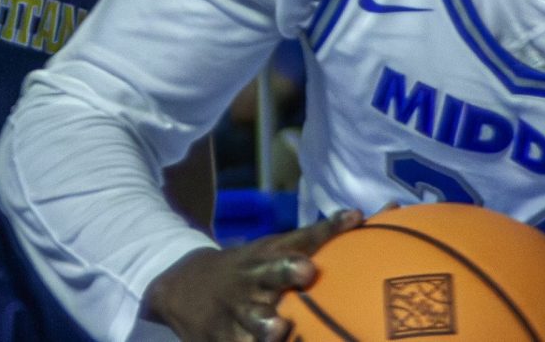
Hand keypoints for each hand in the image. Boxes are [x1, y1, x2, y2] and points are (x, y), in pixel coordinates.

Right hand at [143, 208, 363, 340]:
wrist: (185, 288)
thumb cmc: (250, 269)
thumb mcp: (273, 248)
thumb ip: (315, 236)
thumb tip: (360, 215)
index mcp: (268, 255)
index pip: (301, 237)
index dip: (324, 230)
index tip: (349, 221)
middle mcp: (254, 281)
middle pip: (272, 273)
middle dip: (288, 271)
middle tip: (306, 271)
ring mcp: (237, 313)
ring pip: (254, 320)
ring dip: (266, 325)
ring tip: (278, 328)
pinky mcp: (225, 340)